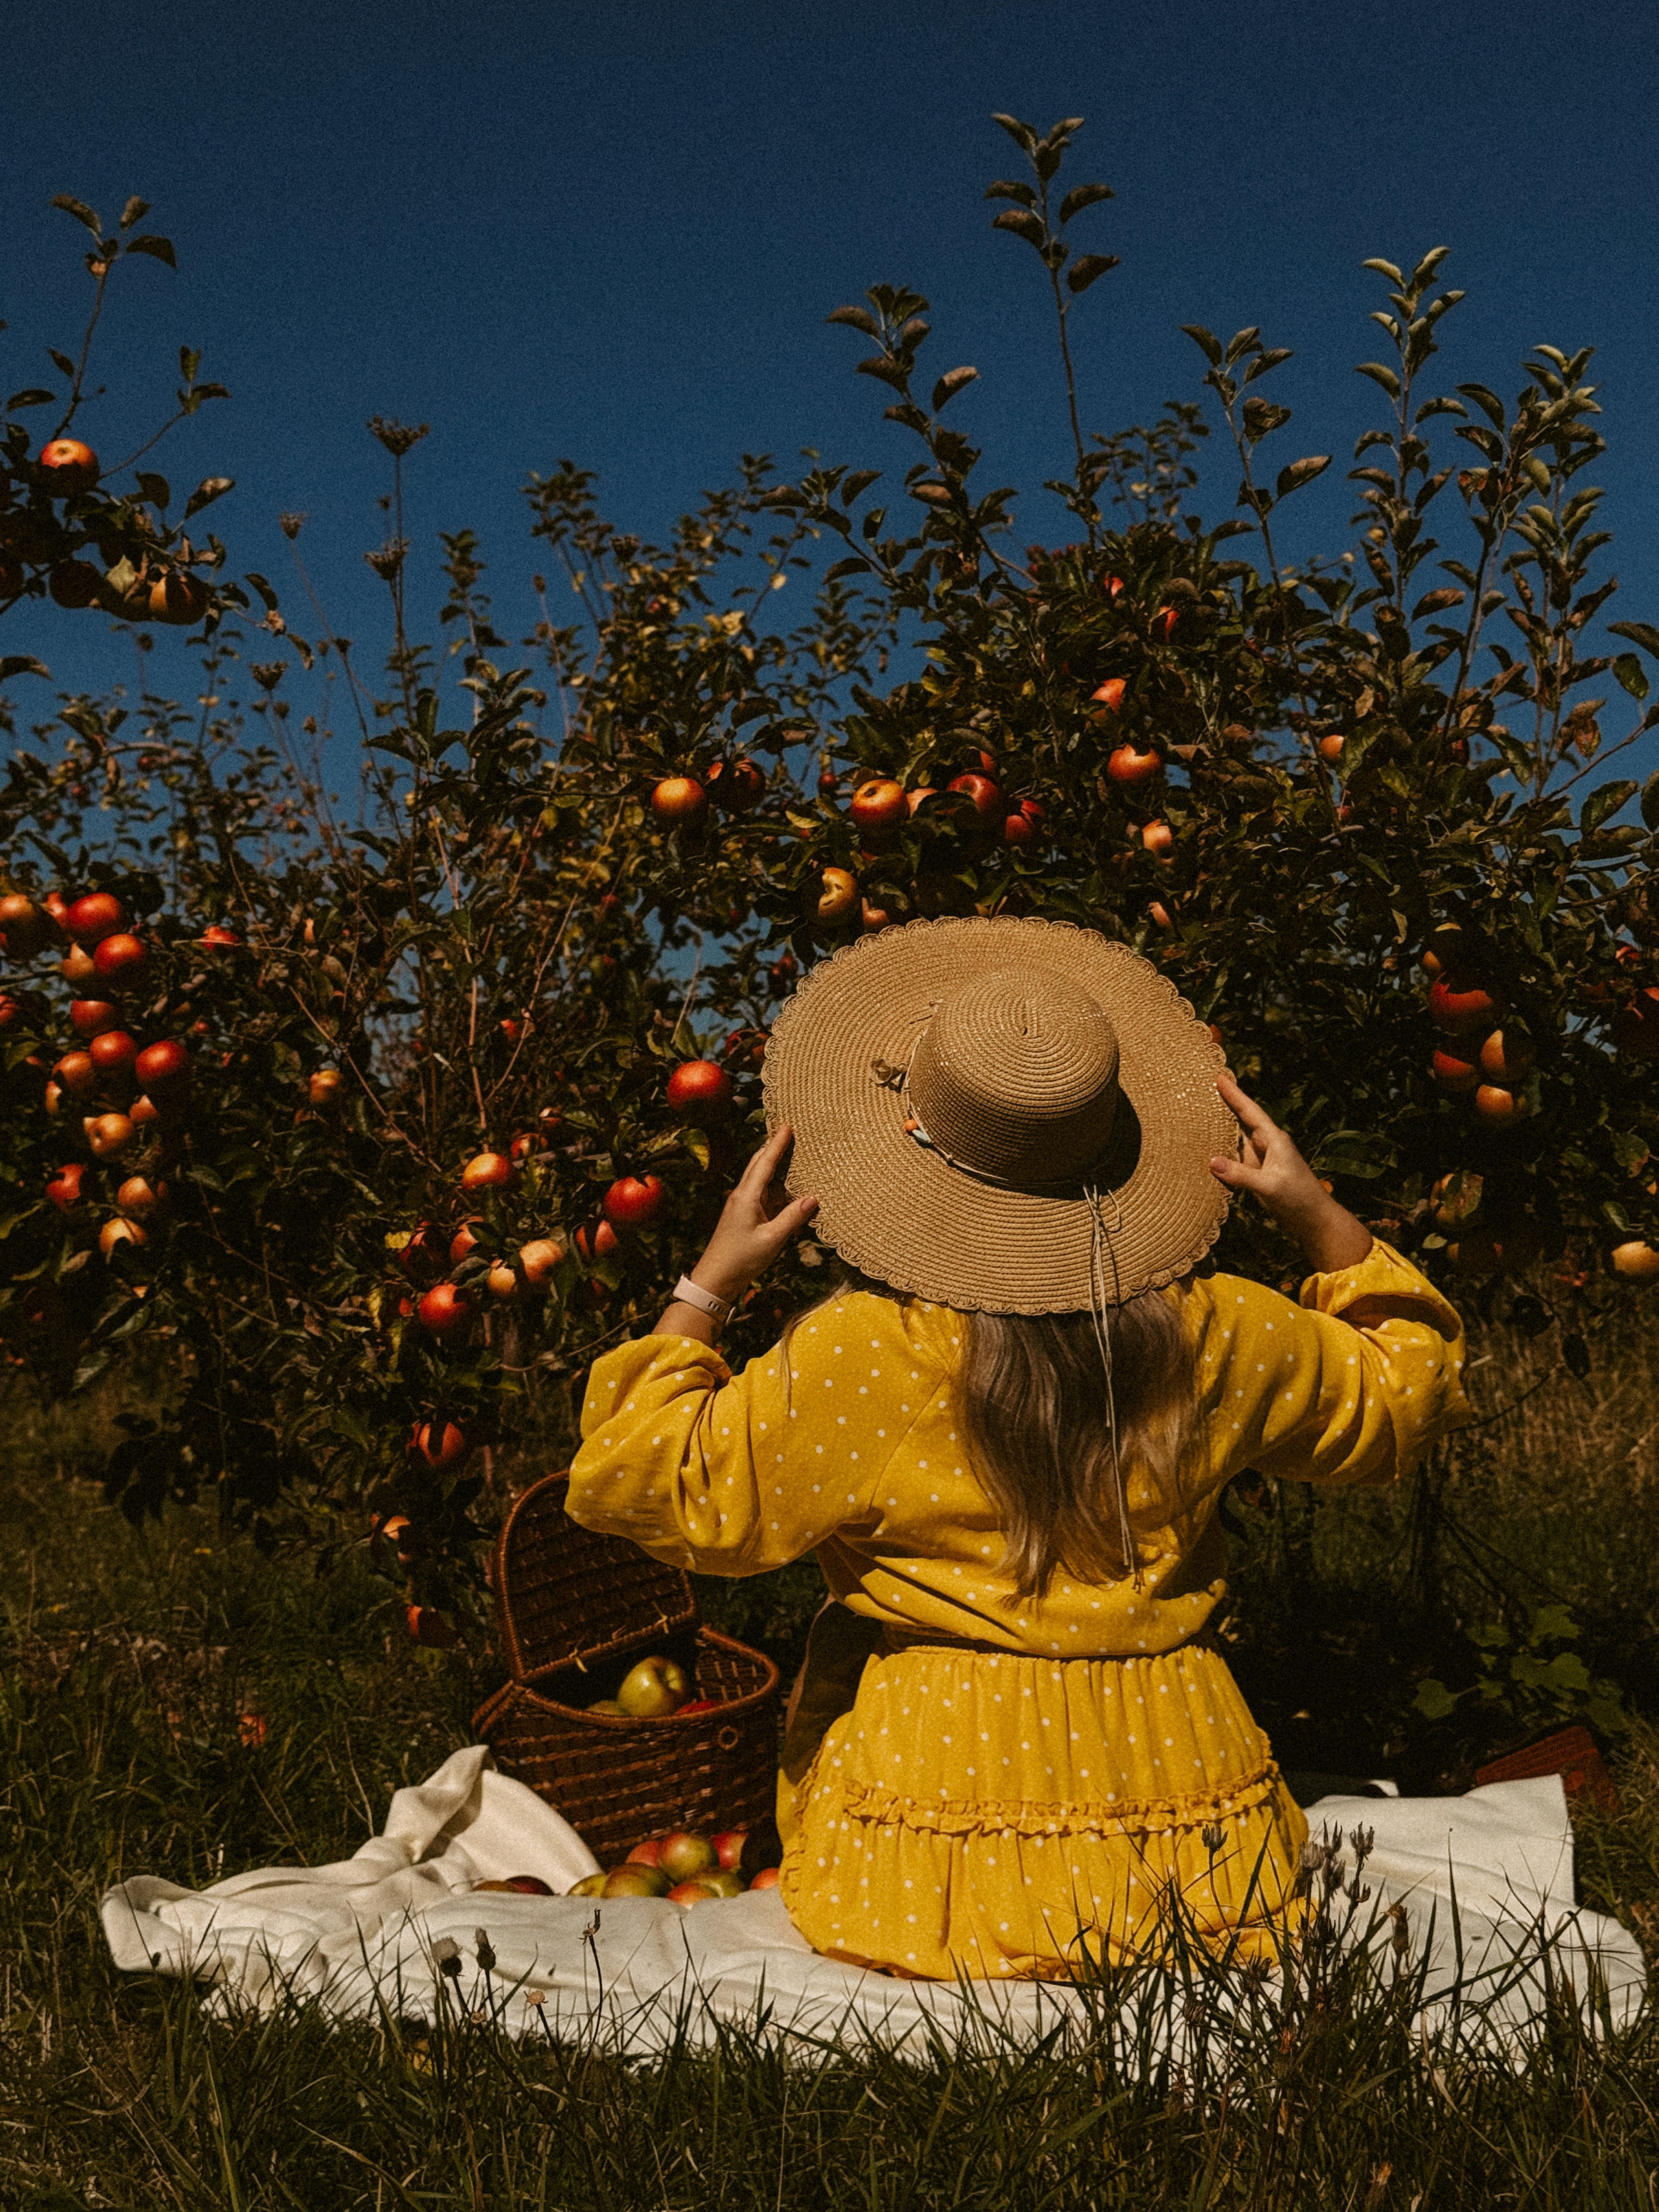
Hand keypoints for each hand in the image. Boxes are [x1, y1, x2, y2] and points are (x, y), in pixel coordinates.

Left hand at [684, 1125, 819, 1304]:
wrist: (716, 1278)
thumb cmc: (741, 1259)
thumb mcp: (772, 1240)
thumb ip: (792, 1218)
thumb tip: (813, 1198)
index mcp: (747, 1197)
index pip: (765, 1164)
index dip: (776, 1144)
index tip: (787, 1126)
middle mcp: (743, 1196)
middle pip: (759, 1165)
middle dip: (772, 1147)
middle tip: (788, 1131)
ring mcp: (742, 1206)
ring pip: (761, 1180)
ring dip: (774, 1166)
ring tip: (792, 1154)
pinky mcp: (744, 1216)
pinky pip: (763, 1195)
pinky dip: (775, 1187)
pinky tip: (787, 1188)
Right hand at [1209, 1074, 1372, 1273]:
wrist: (1313, 1219)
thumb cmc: (1298, 1198)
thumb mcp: (1269, 1186)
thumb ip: (1241, 1175)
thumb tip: (1211, 1161)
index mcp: (1274, 1140)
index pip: (1250, 1112)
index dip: (1234, 1094)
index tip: (1219, 1077)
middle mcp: (1267, 1145)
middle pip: (1242, 1120)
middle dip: (1225, 1104)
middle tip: (1205, 1087)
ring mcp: (1261, 1159)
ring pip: (1237, 1138)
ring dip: (1221, 1127)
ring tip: (1199, 1113)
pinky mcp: (1257, 1173)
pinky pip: (1235, 1158)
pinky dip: (1221, 1151)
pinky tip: (1207, 1149)